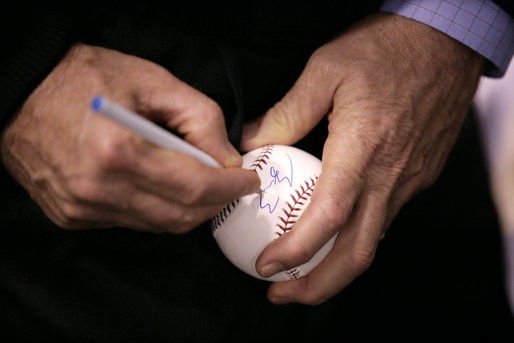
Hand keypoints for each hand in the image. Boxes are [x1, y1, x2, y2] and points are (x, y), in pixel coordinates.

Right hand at [1, 44, 259, 232]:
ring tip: (197, 180)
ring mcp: (82, 208)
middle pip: (180, 216)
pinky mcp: (72, 216)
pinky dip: (156, 209)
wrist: (21, 91)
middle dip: (214, 203)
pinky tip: (159, 184)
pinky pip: (131, 222)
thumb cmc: (85, 78)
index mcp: (118, 150)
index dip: (230, 188)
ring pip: (158, 225)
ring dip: (188, 208)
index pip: (194, 188)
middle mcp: (97, 188)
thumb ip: (201, 119)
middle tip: (229, 183)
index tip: (248, 181)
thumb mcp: (152, 81)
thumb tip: (227, 160)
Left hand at [241, 13, 483, 304]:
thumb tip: (253, 145)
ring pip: (371, 241)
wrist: (445, 43)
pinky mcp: (417, 177)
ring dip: (335, 268)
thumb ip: (286, 113)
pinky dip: (354, 239)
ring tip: (300, 272)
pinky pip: (383, 219)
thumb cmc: (386, 50)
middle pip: (356, 252)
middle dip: (318, 286)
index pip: (329, 216)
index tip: (267, 266)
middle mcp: (389, 176)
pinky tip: (333, 234)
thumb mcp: (325, 70)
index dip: (296, 250)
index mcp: (362, 149)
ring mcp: (407, 181)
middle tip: (282, 294)